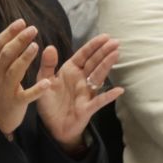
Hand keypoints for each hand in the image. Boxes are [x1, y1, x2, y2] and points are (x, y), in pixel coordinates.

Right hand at [0, 19, 52, 135]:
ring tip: (36, 46)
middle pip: (7, 54)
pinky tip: (47, 83)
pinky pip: (27, 96)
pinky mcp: (15, 103)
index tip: (22, 22)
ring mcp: (5, 89)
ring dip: (25, 58)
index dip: (10, 33)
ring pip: (14, 71)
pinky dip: (37, 90)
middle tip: (33, 29)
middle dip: (19, 40)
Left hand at [34, 34, 123, 153]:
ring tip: (116, 54)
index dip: (94, 46)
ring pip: (98, 77)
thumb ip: (47, 65)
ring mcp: (86, 92)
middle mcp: (81, 79)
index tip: (105, 36)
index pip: (84, 55)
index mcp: (71, 70)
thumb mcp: (44, 80)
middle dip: (104, 52)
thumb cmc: (50, 102)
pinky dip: (108, 96)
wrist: (52, 126)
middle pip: (94, 63)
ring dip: (106, 66)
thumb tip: (50, 47)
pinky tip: (118, 90)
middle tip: (115, 41)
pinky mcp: (87, 107)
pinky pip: (99, 101)